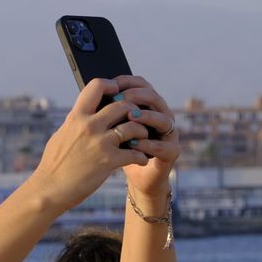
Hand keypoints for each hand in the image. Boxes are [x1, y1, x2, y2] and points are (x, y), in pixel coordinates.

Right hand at [29, 76, 175, 209]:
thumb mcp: (62, 134)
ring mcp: (100, 143)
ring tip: (142, 138)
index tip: (118, 92)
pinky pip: (135, 153)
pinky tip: (140, 159)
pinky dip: (141, 156)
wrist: (50, 189)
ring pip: (133, 126)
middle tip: (137, 118)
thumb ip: (77, 121)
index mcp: (76, 116)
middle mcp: (89, 126)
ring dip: (142, 132)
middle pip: (122, 104)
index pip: (97, 86)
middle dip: (133, 110)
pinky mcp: (109, 161)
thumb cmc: (54, 163)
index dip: (112, 85)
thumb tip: (87, 110)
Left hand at [110, 76, 177, 200]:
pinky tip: (135, 143)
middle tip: (118, 99)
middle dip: (136, 96)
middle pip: (154, 97)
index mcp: (147, 106)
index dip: (128, 82)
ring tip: (130, 117)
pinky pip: (162, 145)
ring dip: (146, 116)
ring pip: (163, 119)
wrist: (137, 180)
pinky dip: (148, 143)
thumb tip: (90, 96)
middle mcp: (161, 116)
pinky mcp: (172, 152)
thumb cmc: (121, 152)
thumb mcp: (109, 130)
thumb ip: (106, 114)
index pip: (142, 85)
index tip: (112, 83)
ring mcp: (169, 134)